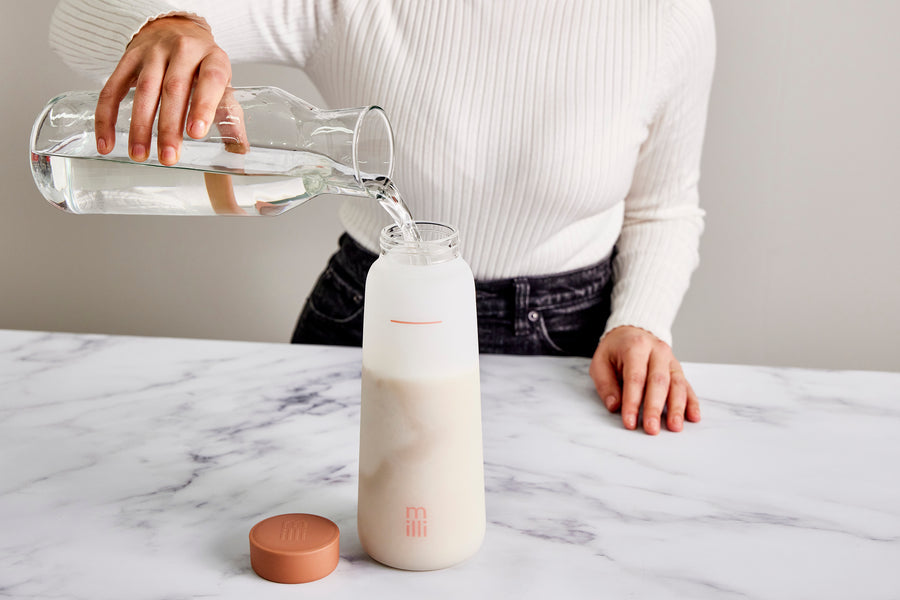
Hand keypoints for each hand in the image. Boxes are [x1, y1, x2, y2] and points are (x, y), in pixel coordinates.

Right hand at [95, 15, 231, 164]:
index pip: (210, 79)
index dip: (203, 106)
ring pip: (144, 90)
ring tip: (140, 155)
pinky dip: (106, 118)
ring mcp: (152, 53)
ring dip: (140, 127)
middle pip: (173, 89)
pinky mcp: (127, 59)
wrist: (175, 29)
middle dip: (169, 127)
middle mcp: (182, 50)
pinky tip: (107, 143)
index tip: (196, 133)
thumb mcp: (222, 83)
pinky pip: (112, 90)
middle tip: (168, 157)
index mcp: (212, 57)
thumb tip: (239, 149)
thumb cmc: (202, 65)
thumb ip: (229, 114)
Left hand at [589, 326, 700, 433]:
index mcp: (636, 346)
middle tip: (652, 429)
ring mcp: (671, 360)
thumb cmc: (616, 349)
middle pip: (659, 382)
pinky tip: (693, 416)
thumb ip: (605, 384)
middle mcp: (657, 351)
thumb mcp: (600, 361)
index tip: (630, 422)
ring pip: (677, 384)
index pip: (635, 377)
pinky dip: (691, 402)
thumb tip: (615, 406)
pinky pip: (687, 386)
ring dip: (677, 407)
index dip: (633, 402)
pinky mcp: (678, 369)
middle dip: (655, 407)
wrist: (634, 331)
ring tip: (674, 426)